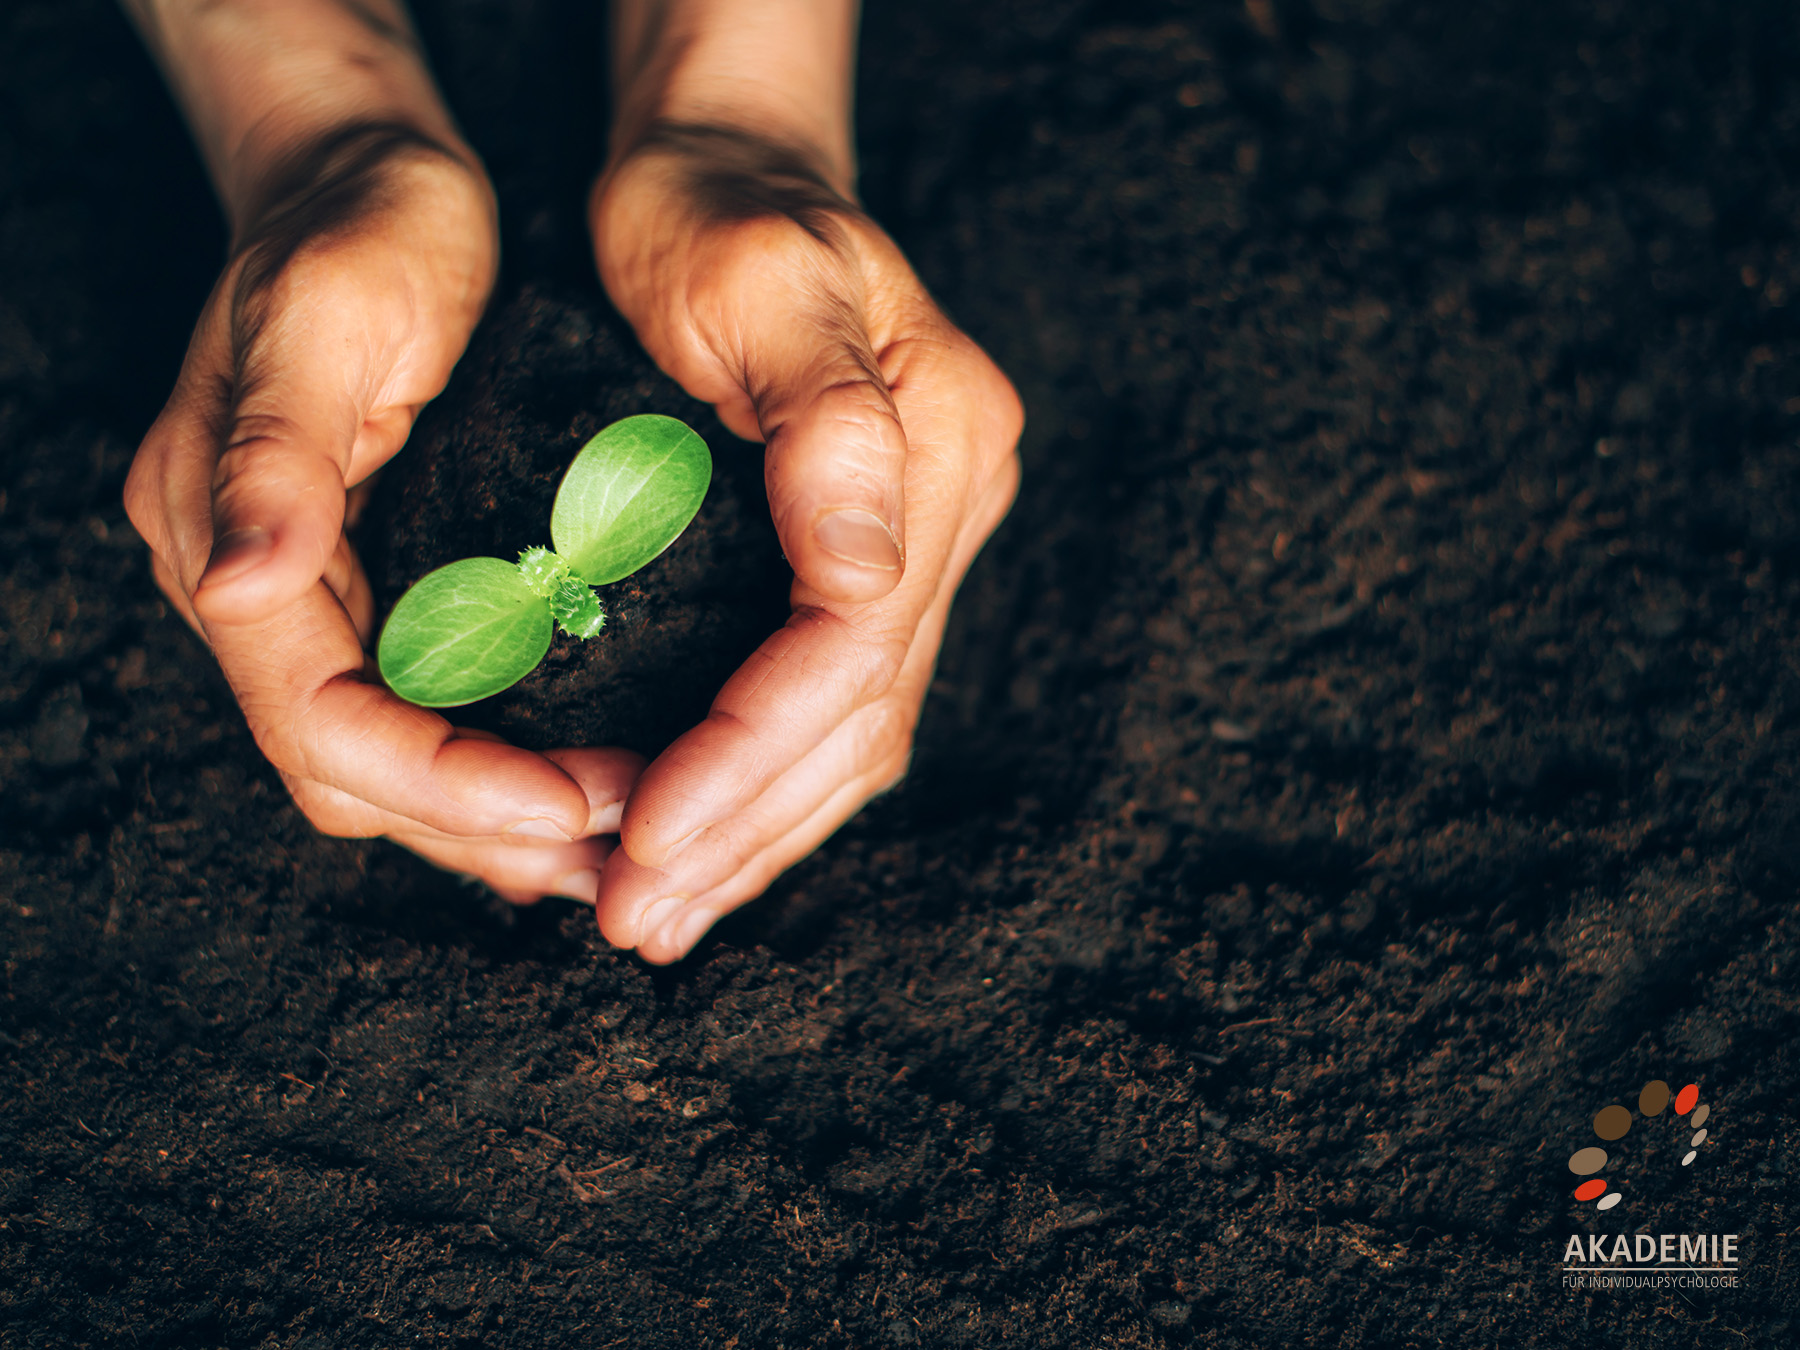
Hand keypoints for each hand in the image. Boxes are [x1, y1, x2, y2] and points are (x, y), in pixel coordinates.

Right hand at [125, 124, 639, 902]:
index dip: (447, 785)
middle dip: (488, 827)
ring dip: (501, 821)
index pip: (326, 724)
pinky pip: (427, 713)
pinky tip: (587, 778)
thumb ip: (278, 456)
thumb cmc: (356, 225)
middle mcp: (257, 588)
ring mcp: (310, 593)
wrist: (369, 174)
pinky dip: (502, 765)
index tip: (573, 803)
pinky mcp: (371, 583)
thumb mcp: (323, 319)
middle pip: (361, 774)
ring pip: (393, 765)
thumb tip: (245, 583)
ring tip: (623, 840)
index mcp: (225, 542)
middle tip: (625, 846)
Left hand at [589, 122, 1021, 960]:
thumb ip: (830, 430)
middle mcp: (949, 507)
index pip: (854, 642)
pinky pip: (837, 707)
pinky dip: (769, 789)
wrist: (725, 165)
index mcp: (939, 439)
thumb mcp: (757, 278)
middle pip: (863, 713)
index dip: (751, 751)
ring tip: (658, 916)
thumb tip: (866, 592)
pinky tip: (704, 847)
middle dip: (744, 826)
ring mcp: (924, 540)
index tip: (642, 832)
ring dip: (758, 836)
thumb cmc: (712, 206)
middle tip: (634, 915)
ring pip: (859, 734)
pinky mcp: (875, 562)